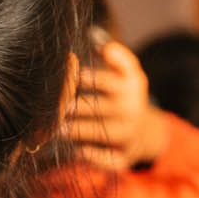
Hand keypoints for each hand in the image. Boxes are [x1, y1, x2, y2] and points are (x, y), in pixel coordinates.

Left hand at [59, 38, 167, 170]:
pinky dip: (90, 155)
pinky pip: (106, 158)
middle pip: (99, 108)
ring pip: (100, 133)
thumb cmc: (124, 96)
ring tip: (57, 128)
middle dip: (74, 107)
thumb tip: (97, 39)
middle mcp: (132, 111)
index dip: (84, 79)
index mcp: (132, 86)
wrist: (145, 132)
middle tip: (54, 106)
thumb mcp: (128, 72)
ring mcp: (129, 135)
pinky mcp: (123, 157)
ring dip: (76, 130)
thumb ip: (115, 54)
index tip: (64, 78)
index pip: (106, 81)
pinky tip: (76, 149)